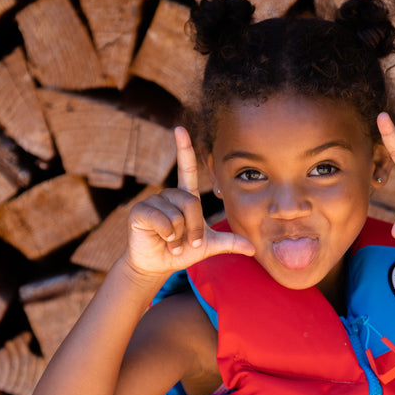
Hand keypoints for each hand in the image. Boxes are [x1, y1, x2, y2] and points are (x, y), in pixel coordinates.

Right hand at [125, 126, 254, 277]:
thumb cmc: (182, 251)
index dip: (184, 149)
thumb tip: (254, 249)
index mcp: (185, 196)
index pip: (186, 168)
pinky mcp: (140, 211)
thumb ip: (230, 243)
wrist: (158, 265)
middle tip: (187, 243)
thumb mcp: (209, 246)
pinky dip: (167, 234)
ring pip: (177, 214)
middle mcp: (169, 195)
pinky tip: (162, 240)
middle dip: (194, 229)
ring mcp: (153, 201)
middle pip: (191, 203)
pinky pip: (161, 219)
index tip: (180, 129)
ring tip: (172, 242)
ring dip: (179, 235)